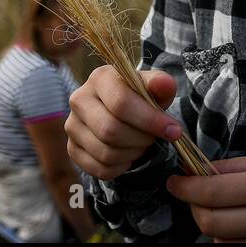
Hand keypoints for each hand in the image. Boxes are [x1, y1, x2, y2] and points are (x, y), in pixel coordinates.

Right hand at [65, 66, 183, 179]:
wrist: (123, 113)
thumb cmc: (140, 98)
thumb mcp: (154, 88)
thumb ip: (161, 84)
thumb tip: (165, 84)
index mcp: (100, 77)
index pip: (121, 103)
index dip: (150, 120)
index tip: (174, 130)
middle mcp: (79, 99)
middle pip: (110, 130)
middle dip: (141, 139)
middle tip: (153, 137)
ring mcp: (72, 125)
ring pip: (105, 152)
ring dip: (133, 154)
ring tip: (142, 144)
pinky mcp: (72, 148)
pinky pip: (99, 169)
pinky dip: (121, 167)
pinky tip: (128, 155)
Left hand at [166, 154, 245, 241]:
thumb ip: (237, 167)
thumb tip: (201, 170)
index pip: (210, 190)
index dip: (185, 187)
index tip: (174, 182)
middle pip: (208, 221)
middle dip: (193, 208)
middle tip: (193, 196)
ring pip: (220, 241)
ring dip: (213, 226)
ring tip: (224, 211)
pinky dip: (231, 241)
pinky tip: (239, 228)